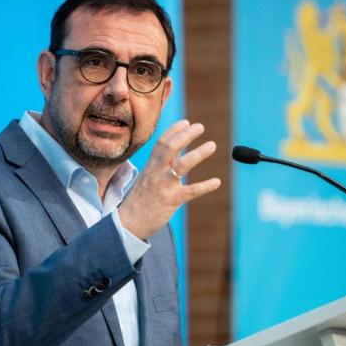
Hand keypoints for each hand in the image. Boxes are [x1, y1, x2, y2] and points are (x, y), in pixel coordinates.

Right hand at [119, 120, 220, 239]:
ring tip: (212, 145)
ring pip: (181, 165)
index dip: (174, 130)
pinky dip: (205, 186)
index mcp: (151, 167)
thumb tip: (175, 154)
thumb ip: (160, 166)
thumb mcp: (146, 178)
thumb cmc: (139, 201)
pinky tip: (217, 182)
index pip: (161, 143)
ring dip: (198, 153)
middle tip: (200, 127)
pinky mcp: (171, 201)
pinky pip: (190, 191)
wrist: (128, 223)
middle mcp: (156, 173)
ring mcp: (164, 186)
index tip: (186, 122)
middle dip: (186, 135)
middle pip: (170, 148)